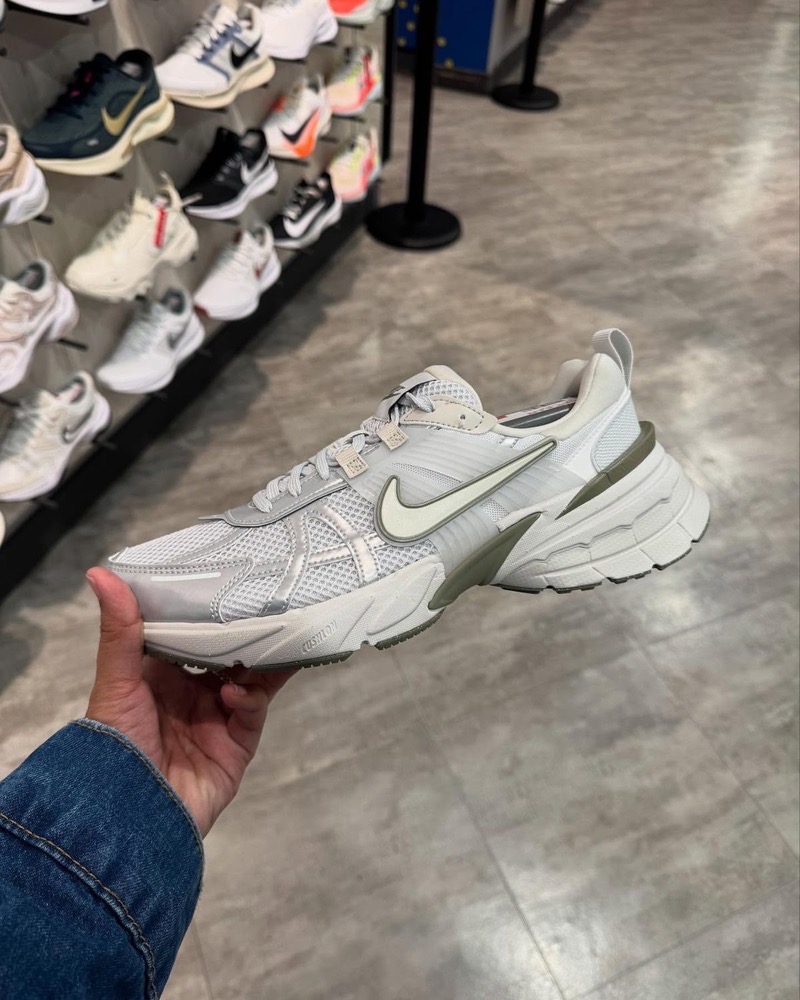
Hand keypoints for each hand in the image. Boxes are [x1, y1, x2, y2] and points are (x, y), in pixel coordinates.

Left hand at [85, 567, 294, 836]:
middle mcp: (189, 696)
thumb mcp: (117, 680)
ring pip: (249, 680)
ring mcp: (215, 721)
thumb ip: (121, 629)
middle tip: (269, 603)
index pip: (190, 635)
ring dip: (260, 661)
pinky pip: (253, 714)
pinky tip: (239, 692)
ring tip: (275, 637)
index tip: (230, 580)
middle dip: (246, 634)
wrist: (128, 816)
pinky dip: (251, 698)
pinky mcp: (236, 747)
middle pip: (227, 656)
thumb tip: (101, 572)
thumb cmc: (115, 744)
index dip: (209, 611)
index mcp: (159, 677)